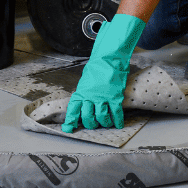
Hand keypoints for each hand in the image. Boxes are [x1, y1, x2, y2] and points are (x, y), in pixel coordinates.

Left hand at [62, 14, 145, 131]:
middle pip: (88, 117)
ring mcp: (103, 97)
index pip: (73, 110)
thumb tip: (82, 106)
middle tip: (94, 124)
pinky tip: (118, 124)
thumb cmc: (97, 68)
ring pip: (102, 117)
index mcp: (81, 92)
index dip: (70, 121)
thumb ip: (83, 94)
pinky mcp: (115, 96)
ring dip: (104, 123)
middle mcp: (90, 96)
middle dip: (91, 124)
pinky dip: (117, 120)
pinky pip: (116, 113)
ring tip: (107, 123)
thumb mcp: (85, 81)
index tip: (69, 129)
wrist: (109, 57)